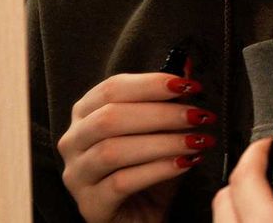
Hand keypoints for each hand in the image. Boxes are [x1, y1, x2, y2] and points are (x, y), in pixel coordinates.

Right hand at [58, 73, 215, 222]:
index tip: (189, 86)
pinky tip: (186, 163)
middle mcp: (73, 141)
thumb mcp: (161, 130)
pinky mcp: (90, 204)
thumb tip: (186, 64)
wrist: (141, 215)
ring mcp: (77, 175)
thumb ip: (168, 98)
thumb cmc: (148, 167)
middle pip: (111, 118)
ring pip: (114, 151)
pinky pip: (121, 182)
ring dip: (163, 142)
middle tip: (199, 116)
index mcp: (86, 114)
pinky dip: (159, 169)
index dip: (151, 83)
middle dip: (162, 114)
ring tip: (198, 141)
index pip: (112, 88)